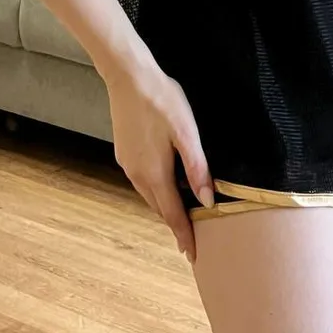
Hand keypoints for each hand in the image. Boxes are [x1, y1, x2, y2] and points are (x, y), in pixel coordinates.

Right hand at [105, 62, 213, 262]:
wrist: (128, 77)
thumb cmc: (162, 101)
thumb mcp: (186, 132)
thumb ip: (197, 167)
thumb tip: (208, 200)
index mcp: (155, 174)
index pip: (173, 214)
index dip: (184, 235)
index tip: (193, 255)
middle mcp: (137, 175)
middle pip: (160, 208)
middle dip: (175, 224)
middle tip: (191, 239)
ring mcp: (127, 164)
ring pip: (150, 196)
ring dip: (165, 207)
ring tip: (181, 216)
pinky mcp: (124, 153)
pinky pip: (142, 181)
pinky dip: (156, 191)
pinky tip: (165, 184)